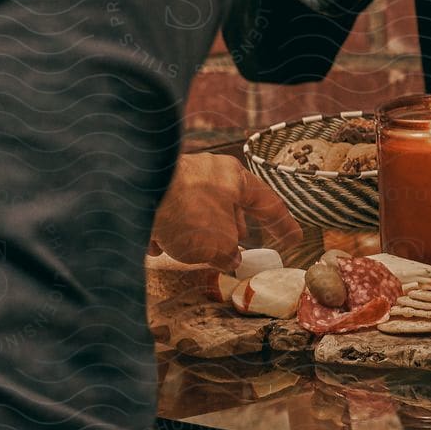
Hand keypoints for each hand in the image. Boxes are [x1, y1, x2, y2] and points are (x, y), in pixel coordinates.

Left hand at [149, 153, 300, 270]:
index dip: (283, 224)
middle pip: (230, 205)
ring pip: (197, 208)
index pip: (268, 203)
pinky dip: (168, 230)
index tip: (294, 238)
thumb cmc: (189, 214)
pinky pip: (169, 211)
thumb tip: (231, 257)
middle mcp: (211, 173)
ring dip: (197, 232)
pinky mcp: (152, 187)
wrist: (136, 193)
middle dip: (233, 229)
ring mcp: (180, 177)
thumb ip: (230, 252)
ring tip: (189, 254)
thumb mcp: (219, 243)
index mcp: (237, 179)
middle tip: (234, 250)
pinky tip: (157, 247)